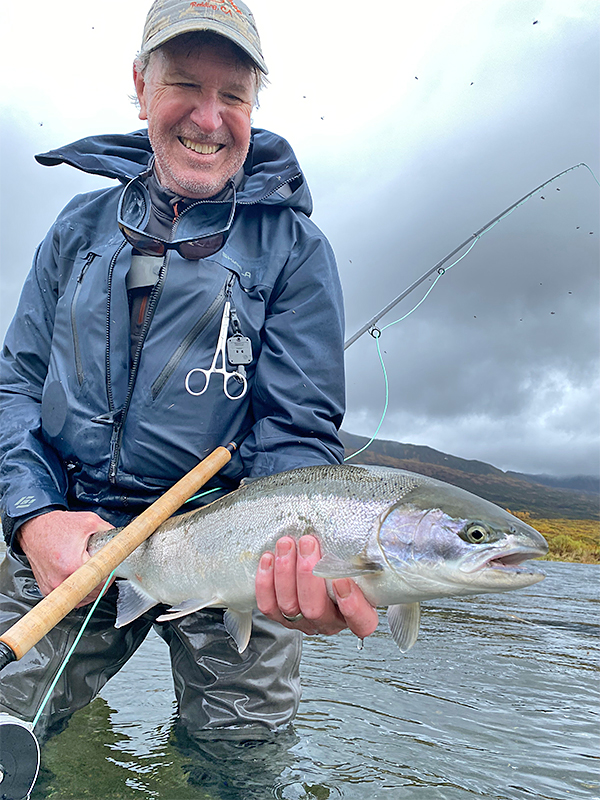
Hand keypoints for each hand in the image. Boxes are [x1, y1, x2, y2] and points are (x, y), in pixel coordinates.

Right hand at [17, 510, 114, 606]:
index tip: (111, 567)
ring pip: (82, 599)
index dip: (111, 575)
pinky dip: (78, 591)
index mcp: (73, 565)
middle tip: (102, 567)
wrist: (35, 527)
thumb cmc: (57, 525)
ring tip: (91, 572)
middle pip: (93, 593)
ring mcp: (53, 588)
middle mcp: (61, 580)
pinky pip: (70, 598)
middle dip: (102, 581)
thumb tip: (123, 540)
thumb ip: (109, 532)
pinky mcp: (48, 590)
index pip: (102, 582)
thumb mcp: (90, 522)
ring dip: (91, 588)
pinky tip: (81, 579)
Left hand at [255, 535, 378, 639]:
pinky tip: (269, 558)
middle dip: (308, 574)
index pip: (360, 622)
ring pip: (289, 606)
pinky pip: (268, 605)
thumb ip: (365, 552)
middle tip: (307, 543)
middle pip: (315, 610)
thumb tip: (372, 525)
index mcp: (356, 614)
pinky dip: (265, 582)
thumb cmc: (343, 562)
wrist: (317, 565)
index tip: (342, 579)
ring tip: (286, 544)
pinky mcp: (279, 616)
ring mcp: (303, 621)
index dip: (351, 605)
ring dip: (285, 572)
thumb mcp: (360, 560)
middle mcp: (329, 621)